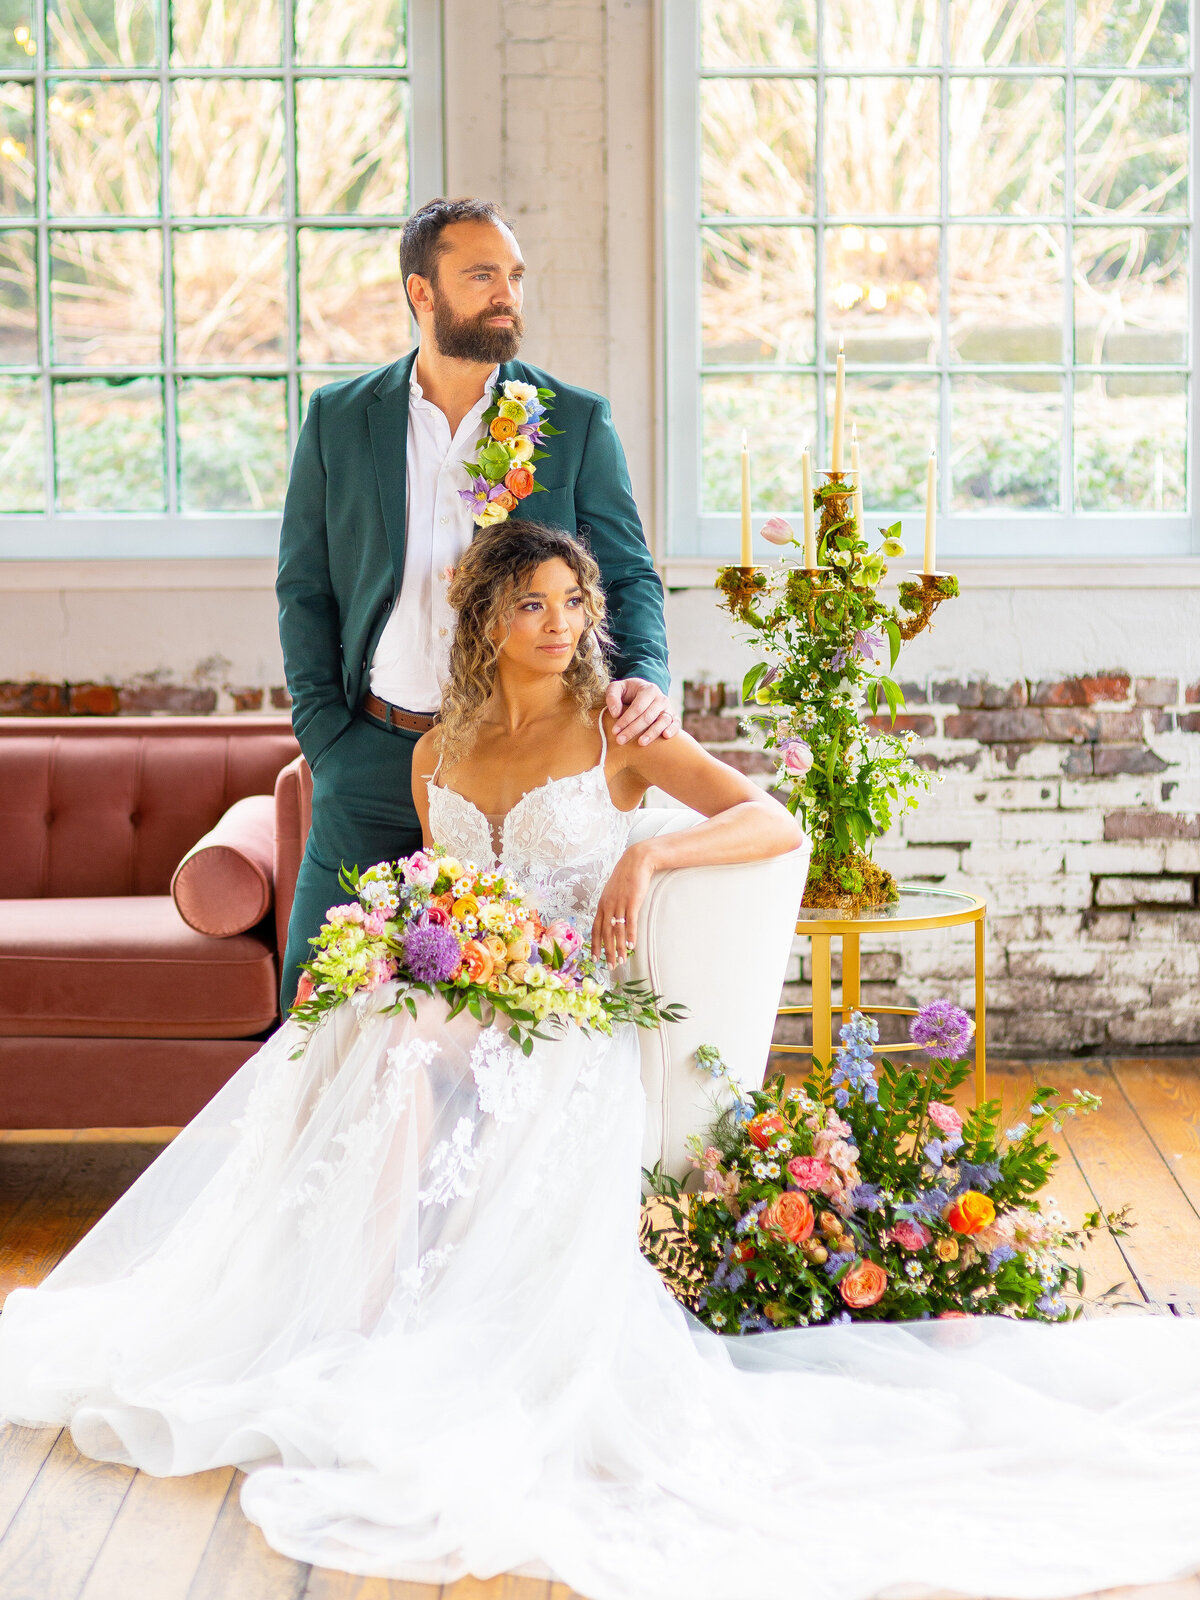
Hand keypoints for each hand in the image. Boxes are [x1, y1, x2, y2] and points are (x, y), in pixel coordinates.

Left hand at [591, 842, 654, 966]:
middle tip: (609, 966)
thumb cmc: (627, 877)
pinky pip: (630, 922)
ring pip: (617, 931)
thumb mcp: (614, 892)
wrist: (636, 861)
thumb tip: (612, 920)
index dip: (595, 944)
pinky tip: (632, 946)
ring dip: (619, 948)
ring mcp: (619, 904)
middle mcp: (608, 905)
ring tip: (621, 961)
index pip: (596, 928)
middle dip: (606, 952)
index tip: (594, 958)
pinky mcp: (632, 901)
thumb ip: (611, 905)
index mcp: (602, 904)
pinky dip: (630, 935)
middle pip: (605, 933)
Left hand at [606, 678, 679, 746]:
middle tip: (620, 740)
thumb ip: (612, 696)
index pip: (637, 707)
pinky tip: (665, 736)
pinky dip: (673, 729)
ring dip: (652, 733)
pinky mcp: (673, 717)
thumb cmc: (628, 691)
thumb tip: (615, 713)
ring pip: (662, 721)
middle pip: (648, 716)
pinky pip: (676, 723)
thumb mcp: (616, 687)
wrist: (643, 692)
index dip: (626, 720)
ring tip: (641, 743)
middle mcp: (661, 698)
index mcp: (648, 689)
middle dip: (633, 730)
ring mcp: (668, 708)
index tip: (615, 731)